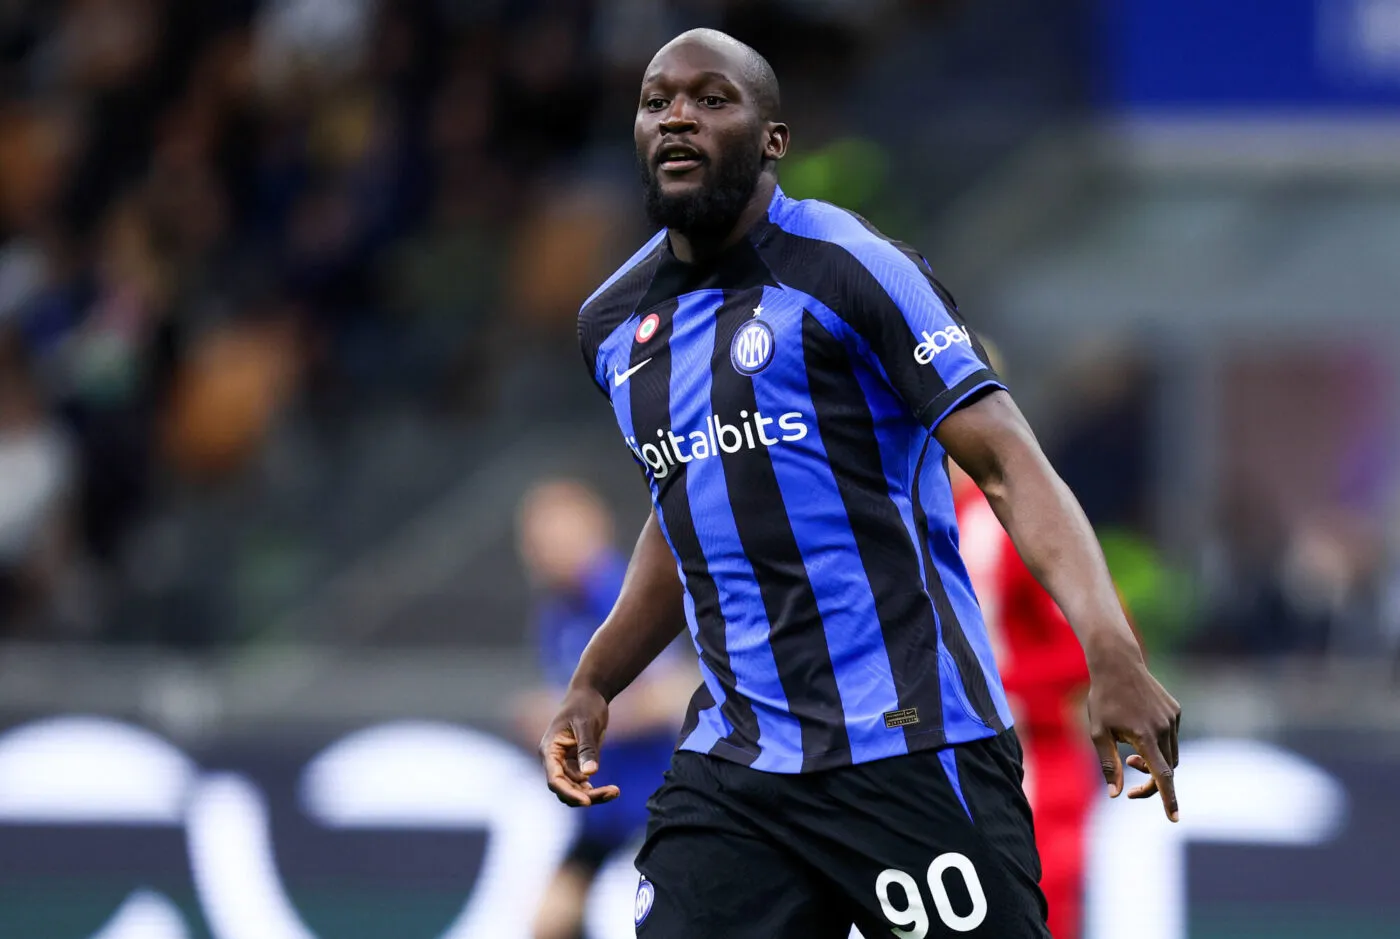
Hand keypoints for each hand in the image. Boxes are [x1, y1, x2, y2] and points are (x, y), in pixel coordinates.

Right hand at [539, 686, 620, 806]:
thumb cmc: (584, 705)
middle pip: (565, 789)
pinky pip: (583, 784)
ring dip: (593, 795)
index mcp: (549, 750)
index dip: (569, 792)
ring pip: (575, 789)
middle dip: (586, 796)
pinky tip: (612, 790)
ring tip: (615, 792)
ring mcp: (565, 764)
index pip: (554, 779)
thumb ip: (587, 748)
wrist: (590, 695)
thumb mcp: (587, 724)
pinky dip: (595, 789)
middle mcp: (554, 761)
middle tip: (612, 793)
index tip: (586, 801)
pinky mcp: (577, 764)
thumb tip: (590, 774)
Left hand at [1086, 646, 1181, 821]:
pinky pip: (1171, 737)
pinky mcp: (1176, 711)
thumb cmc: (1103, 699)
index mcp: (1145, 736)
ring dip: (1155, 762)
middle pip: (1167, 768)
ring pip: (1171, 754)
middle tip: (1128, 778)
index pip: (1162, 776)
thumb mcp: (1098, 732)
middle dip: (1151, 780)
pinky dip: (1159, 745)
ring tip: (1130, 755)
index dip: (1168, 799)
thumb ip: (1108, 764)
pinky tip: (1139, 730)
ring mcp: (1173, 718)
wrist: (1118, 663)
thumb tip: (1114, 795)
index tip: (1174, 818)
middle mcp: (1164, 728)